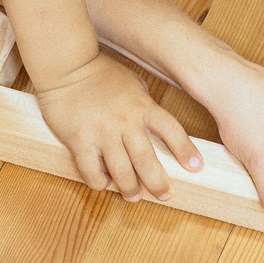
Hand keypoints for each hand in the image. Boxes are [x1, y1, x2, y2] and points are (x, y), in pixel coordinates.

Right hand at [37, 52, 198, 202]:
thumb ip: (145, 105)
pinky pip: (91, 171)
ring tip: (133, 196)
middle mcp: (125, 121)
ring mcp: (102, 132)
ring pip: (121, 172)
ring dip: (130, 189)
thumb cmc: (100, 72)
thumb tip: (156, 125)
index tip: (196, 167)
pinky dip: (100, 183)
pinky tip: (104, 183)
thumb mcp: (133, 84)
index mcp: (142, 106)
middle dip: (158, 183)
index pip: (171, 130)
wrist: (66, 66)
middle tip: (164, 195)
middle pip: (147, 161)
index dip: (185, 150)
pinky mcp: (79, 140)